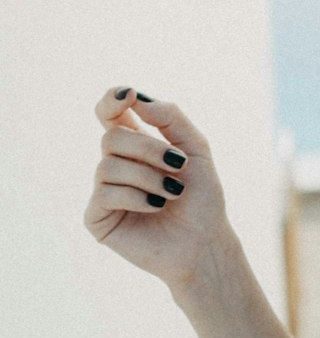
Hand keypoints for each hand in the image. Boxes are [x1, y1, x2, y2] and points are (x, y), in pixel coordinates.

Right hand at [85, 86, 237, 294]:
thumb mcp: (196, 147)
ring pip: (108, 165)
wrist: (205, 242)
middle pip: (112, 136)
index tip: (128, 95)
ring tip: (172, 193)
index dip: (111, 100)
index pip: (110, 113)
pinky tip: (156, 206)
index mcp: (135, 144)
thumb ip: (170, 117)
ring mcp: (103, 191)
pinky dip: (137, 197)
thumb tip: (136, 98)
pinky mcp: (97, 217)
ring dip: (149, 177)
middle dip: (150, 148)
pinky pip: (105, 194)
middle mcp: (114, 164)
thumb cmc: (201, 197)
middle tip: (179, 166)